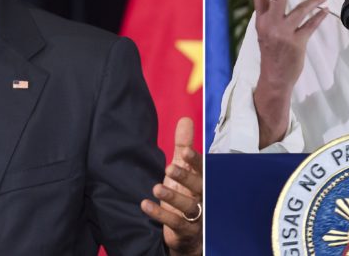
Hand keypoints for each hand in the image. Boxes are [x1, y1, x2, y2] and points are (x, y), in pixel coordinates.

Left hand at [141, 118, 201, 255]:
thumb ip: (183, 146)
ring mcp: (197, 215)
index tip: (187, 152)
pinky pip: (176, 223)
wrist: (187, 230)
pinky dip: (161, 214)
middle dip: (185, 177)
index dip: (195, 161)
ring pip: (189, 206)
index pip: (203, 169)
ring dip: (173, 197)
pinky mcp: (187, 230)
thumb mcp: (182, 168)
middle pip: (198, 186)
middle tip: (170, 168)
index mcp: (202, 180)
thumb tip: (185, 119)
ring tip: (156, 188)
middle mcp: (203, 196)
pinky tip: (145, 205)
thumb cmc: (185, 193)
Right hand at [252, 0, 327, 147]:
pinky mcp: (297, 42)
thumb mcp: (262, 32)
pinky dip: (319, 16)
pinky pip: (310, 25)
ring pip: (301, 10)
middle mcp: (271, 25)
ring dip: (314, 0)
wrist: (274, 78)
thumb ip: (263, 13)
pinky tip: (325, 11)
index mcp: (261, 22)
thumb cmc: (270, 54)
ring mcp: (284, 34)